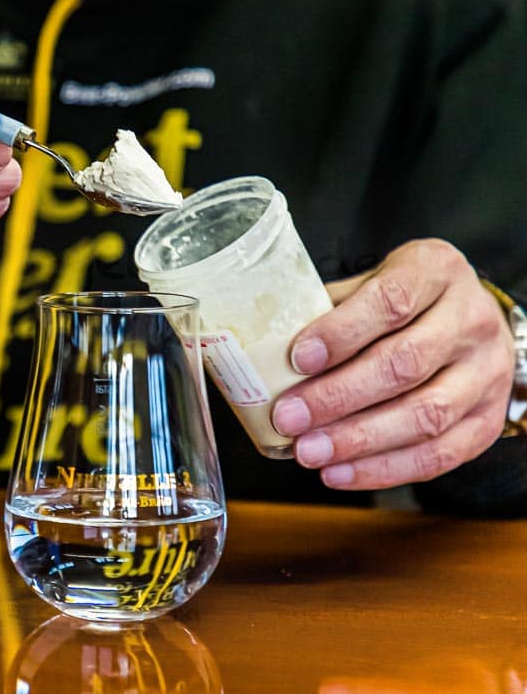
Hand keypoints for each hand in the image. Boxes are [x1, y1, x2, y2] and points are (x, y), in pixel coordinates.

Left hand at [271, 239, 514, 489]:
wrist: (469, 322)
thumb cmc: (402, 302)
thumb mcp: (369, 283)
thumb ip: (325, 308)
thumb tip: (259, 347)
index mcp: (435, 271)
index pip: (391, 300)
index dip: (342, 332)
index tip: (298, 358)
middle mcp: (471, 320)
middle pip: (405, 363)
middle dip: (339, 396)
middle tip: (289, 418)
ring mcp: (485, 373)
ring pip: (425, 414)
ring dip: (359, 440)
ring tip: (308, 452)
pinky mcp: (486, 420)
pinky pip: (439, 455)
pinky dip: (384, 469)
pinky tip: (340, 473)